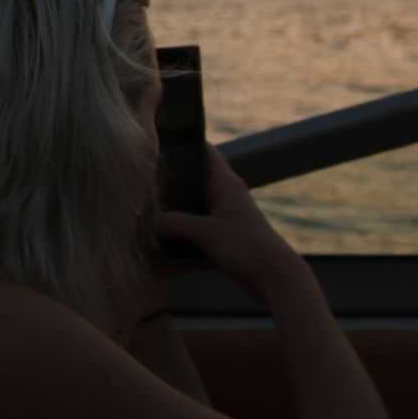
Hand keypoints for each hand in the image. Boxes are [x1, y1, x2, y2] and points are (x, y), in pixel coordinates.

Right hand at [154, 144, 309, 302]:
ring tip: (146, 212)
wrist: (275, 278)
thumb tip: (150, 221)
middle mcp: (225, 195)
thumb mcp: (205, 232)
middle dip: (170, 182)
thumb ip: (175, 223)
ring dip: (174, 211)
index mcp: (225, 183)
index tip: (158, 141)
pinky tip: (162, 242)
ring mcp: (225, 217)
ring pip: (193, 206)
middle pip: (193, 180)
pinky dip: (182, 233)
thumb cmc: (246, 247)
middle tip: (141, 182)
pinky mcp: (224, 238)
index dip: (184, 143)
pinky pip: (196, 229)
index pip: (204, 151)